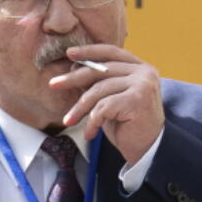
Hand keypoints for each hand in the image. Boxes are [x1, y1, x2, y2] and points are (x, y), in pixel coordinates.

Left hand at [50, 44, 164, 165]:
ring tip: (69, 121)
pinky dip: (92, 122)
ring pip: (99, 90)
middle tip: (53, 84)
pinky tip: (90, 133)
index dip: (89, 51)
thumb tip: (74, 69)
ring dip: (80, 108)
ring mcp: (143, 85)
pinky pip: (103, 108)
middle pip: (101, 70)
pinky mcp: (137, 100)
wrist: (148, 150)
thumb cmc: (127, 125)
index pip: (112, 52)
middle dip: (74, 78)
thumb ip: (99, 83)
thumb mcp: (111, 100)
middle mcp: (144, 72)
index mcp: (140, 68)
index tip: (69, 54)